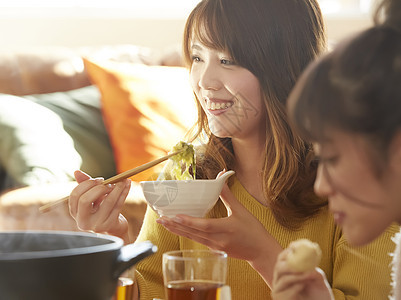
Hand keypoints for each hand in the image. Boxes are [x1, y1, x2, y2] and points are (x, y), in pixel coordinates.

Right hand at [69, 170, 131, 242]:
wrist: (114, 228)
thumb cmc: (101, 209)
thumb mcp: (92, 198)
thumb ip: (85, 185)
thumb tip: (76, 172)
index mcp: (75, 212)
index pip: (75, 195)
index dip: (87, 184)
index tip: (99, 180)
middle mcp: (83, 221)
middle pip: (85, 200)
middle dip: (98, 188)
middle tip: (109, 183)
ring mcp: (96, 225)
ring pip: (107, 202)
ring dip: (117, 188)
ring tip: (122, 181)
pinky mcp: (110, 225)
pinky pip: (118, 205)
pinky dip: (124, 192)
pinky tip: (127, 184)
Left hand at [156, 182, 281, 285]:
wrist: (261, 251)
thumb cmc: (253, 230)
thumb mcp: (241, 210)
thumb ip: (227, 194)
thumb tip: (221, 176)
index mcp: (225, 229)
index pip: (203, 226)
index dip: (188, 221)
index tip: (174, 216)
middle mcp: (217, 240)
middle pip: (192, 233)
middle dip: (174, 225)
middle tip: (160, 219)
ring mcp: (214, 246)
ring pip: (192, 237)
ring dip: (177, 230)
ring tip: (164, 223)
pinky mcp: (214, 249)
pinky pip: (197, 240)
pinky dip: (186, 233)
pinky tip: (178, 228)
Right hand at [272, 249, 333, 299]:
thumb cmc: (318, 295)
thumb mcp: (319, 280)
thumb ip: (314, 270)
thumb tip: (311, 263)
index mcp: (287, 270)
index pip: (282, 258)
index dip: (288, 251)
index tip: (296, 247)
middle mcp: (280, 279)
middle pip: (278, 267)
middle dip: (290, 264)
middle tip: (301, 264)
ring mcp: (279, 289)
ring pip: (283, 279)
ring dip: (296, 276)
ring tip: (308, 276)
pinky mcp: (279, 299)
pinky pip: (283, 293)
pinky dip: (294, 289)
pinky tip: (302, 287)